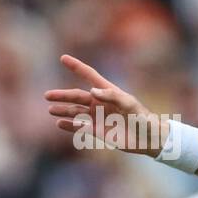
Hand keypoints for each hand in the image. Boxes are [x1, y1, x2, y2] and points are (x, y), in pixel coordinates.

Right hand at [44, 54, 165, 154]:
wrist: (150, 138)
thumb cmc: (143, 118)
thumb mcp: (130, 104)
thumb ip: (112, 96)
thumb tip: (92, 91)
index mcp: (108, 92)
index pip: (90, 76)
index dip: (77, 67)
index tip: (63, 58)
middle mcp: (100, 104)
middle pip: (77, 96)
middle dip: (62, 96)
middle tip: (47, 95)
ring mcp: (98, 118)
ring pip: (76, 112)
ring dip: (63, 111)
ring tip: (51, 110)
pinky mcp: (98, 132)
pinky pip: (80, 128)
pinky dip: (70, 126)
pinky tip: (59, 124)